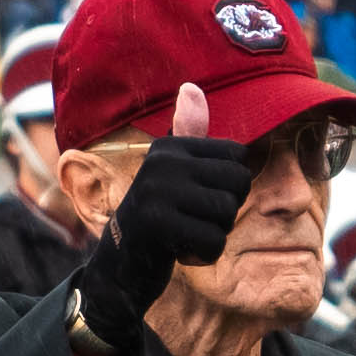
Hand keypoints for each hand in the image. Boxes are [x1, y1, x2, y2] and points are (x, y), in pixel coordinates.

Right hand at [67, 82, 253, 353]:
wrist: (118, 268)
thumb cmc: (157, 220)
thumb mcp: (173, 174)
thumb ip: (188, 135)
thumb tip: (191, 87)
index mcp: (169, 147)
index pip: (238, 158)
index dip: (228, 187)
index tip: (196, 200)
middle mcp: (162, 162)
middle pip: (238, 184)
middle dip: (224, 213)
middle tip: (192, 222)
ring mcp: (156, 191)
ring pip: (227, 215)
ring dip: (213, 236)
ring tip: (183, 236)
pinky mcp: (156, 224)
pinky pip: (213, 241)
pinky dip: (204, 256)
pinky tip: (179, 253)